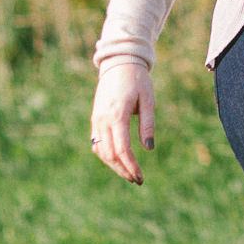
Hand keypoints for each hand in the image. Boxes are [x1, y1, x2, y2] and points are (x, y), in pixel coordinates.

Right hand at [90, 61, 155, 183]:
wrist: (119, 63)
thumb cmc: (137, 80)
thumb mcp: (148, 100)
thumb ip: (148, 124)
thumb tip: (149, 148)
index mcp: (117, 115)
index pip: (122, 149)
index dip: (131, 166)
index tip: (140, 177)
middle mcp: (103, 120)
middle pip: (109, 155)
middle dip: (123, 170)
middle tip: (136, 180)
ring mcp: (96, 120)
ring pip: (101, 151)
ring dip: (114, 165)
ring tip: (129, 173)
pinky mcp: (95, 119)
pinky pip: (97, 143)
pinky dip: (106, 155)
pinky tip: (118, 160)